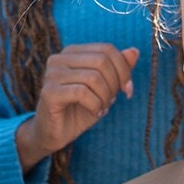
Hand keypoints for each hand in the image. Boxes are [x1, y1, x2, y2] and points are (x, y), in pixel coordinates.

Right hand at [15, 44, 139, 169]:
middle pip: (102, 61)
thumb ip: (118, 70)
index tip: (128, 90)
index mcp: (73, 52)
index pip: (107, 49)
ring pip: (94, 77)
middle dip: (114, 84)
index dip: (124, 69)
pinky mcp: (49, 91)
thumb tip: (134, 51)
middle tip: (112, 101)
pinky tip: (95, 112)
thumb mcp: (105, 89)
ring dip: (105, 97)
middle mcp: (60, 58)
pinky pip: (82, 93)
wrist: (53, 134)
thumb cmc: (79, 110)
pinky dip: (95, 105)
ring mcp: (52, 74)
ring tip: (102, 108)